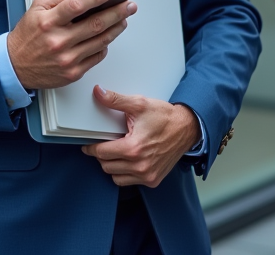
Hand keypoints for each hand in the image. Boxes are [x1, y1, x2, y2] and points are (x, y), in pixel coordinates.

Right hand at [6, 0, 135, 90]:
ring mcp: (67, 59)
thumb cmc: (27, 36)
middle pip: (95, 24)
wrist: (15, 66)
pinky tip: (107, 36)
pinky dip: (104, 45)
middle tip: (128, 5)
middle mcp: (58, 41)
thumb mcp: (36, 8)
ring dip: (116, 28)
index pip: (77, 5)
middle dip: (116, 12)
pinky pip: (96, 56)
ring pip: (101, 41)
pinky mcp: (73, 73)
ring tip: (123, 18)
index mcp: (48, 22)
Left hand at [81, 87, 199, 187]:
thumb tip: (99, 93)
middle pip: (106, 166)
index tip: (87, 146)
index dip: (91, 148)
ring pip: (116, 177)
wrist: (187, 128)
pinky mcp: (154, 180)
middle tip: (104, 145)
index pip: (101, 153)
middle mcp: (140, 165)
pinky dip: (125, 174)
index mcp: (134, 148)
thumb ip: (116, 100)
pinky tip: (127, 161)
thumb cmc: (164, 117)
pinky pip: (129, 182)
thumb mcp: (139, 104)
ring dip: (112, 166)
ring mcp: (148, 175)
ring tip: (116, 153)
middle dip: (102, 155)